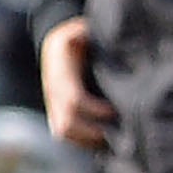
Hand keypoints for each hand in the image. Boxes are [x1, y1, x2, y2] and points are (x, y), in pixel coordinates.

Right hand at [40, 18, 113, 149]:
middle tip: (120, 133)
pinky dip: (85, 142)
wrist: (54, 45)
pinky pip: (65, 135)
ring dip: (89, 141)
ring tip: (114, 140)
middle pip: (66, 125)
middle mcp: (52, 91)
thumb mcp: (85, 30)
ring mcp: (51, 105)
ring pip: (64, 133)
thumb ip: (99, 39)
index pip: (74, 100)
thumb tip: (121, 48)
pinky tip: (105, 141)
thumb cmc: (78, 35)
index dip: (96, 111)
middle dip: (93, 133)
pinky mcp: (54, 115)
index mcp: (60, 70)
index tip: (116, 111)